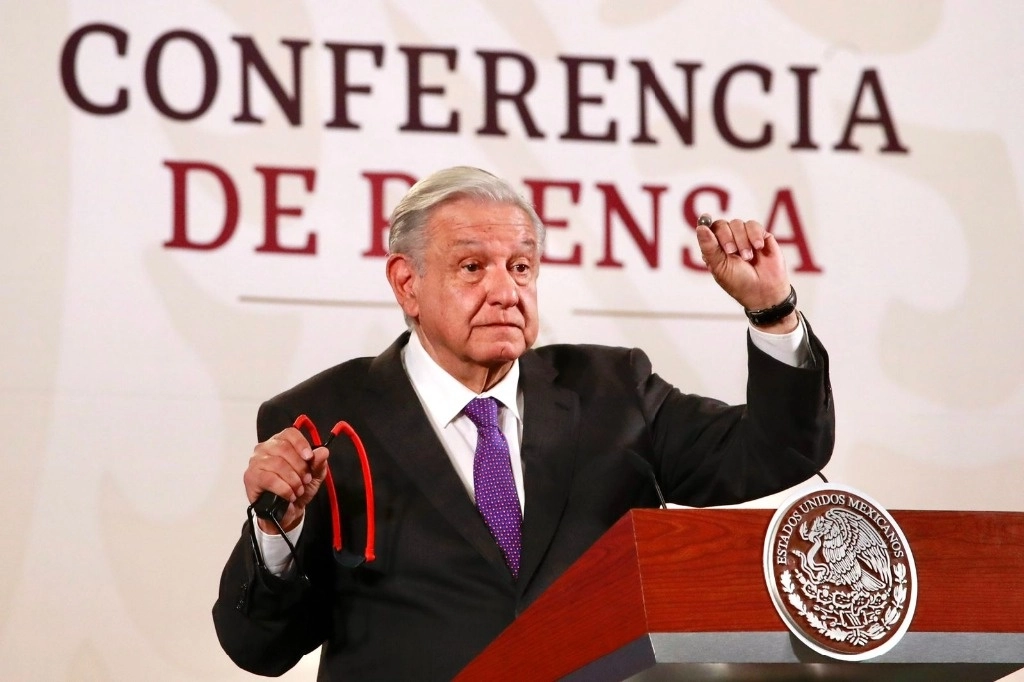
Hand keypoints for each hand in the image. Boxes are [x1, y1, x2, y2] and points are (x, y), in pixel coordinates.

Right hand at [243, 427, 330, 533]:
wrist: (286, 512)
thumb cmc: (297, 489)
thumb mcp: (314, 476)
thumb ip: (318, 463)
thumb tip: (323, 451)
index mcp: (281, 442)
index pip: (290, 433)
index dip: (301, 444)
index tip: (309, 457)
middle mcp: (265, 448)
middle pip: (284, 448)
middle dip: (299, 466)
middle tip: (306, 480)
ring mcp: (256, 462)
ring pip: (277, 464)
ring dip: (293, 479)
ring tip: (298, 490)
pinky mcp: (251, 477)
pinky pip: (269, 479)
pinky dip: (284, 488)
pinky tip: (289, 495)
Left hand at [696, 217, 797, 331]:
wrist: (764, 290)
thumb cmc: (739, 282)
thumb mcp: (720, 267)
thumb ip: (709, 247)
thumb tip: (700, 227)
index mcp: (714, 248)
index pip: (707, 230)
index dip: (707, 227)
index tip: (706, 225)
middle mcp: (728, 240)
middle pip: (721, 224)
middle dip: (727, 238)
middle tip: (732, 252)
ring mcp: (744, 237)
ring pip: (737, 224)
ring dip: (742, 241)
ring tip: (747, 258)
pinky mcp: (760, 235)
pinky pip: (754, 225)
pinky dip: (754, 236)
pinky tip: (758, 248)